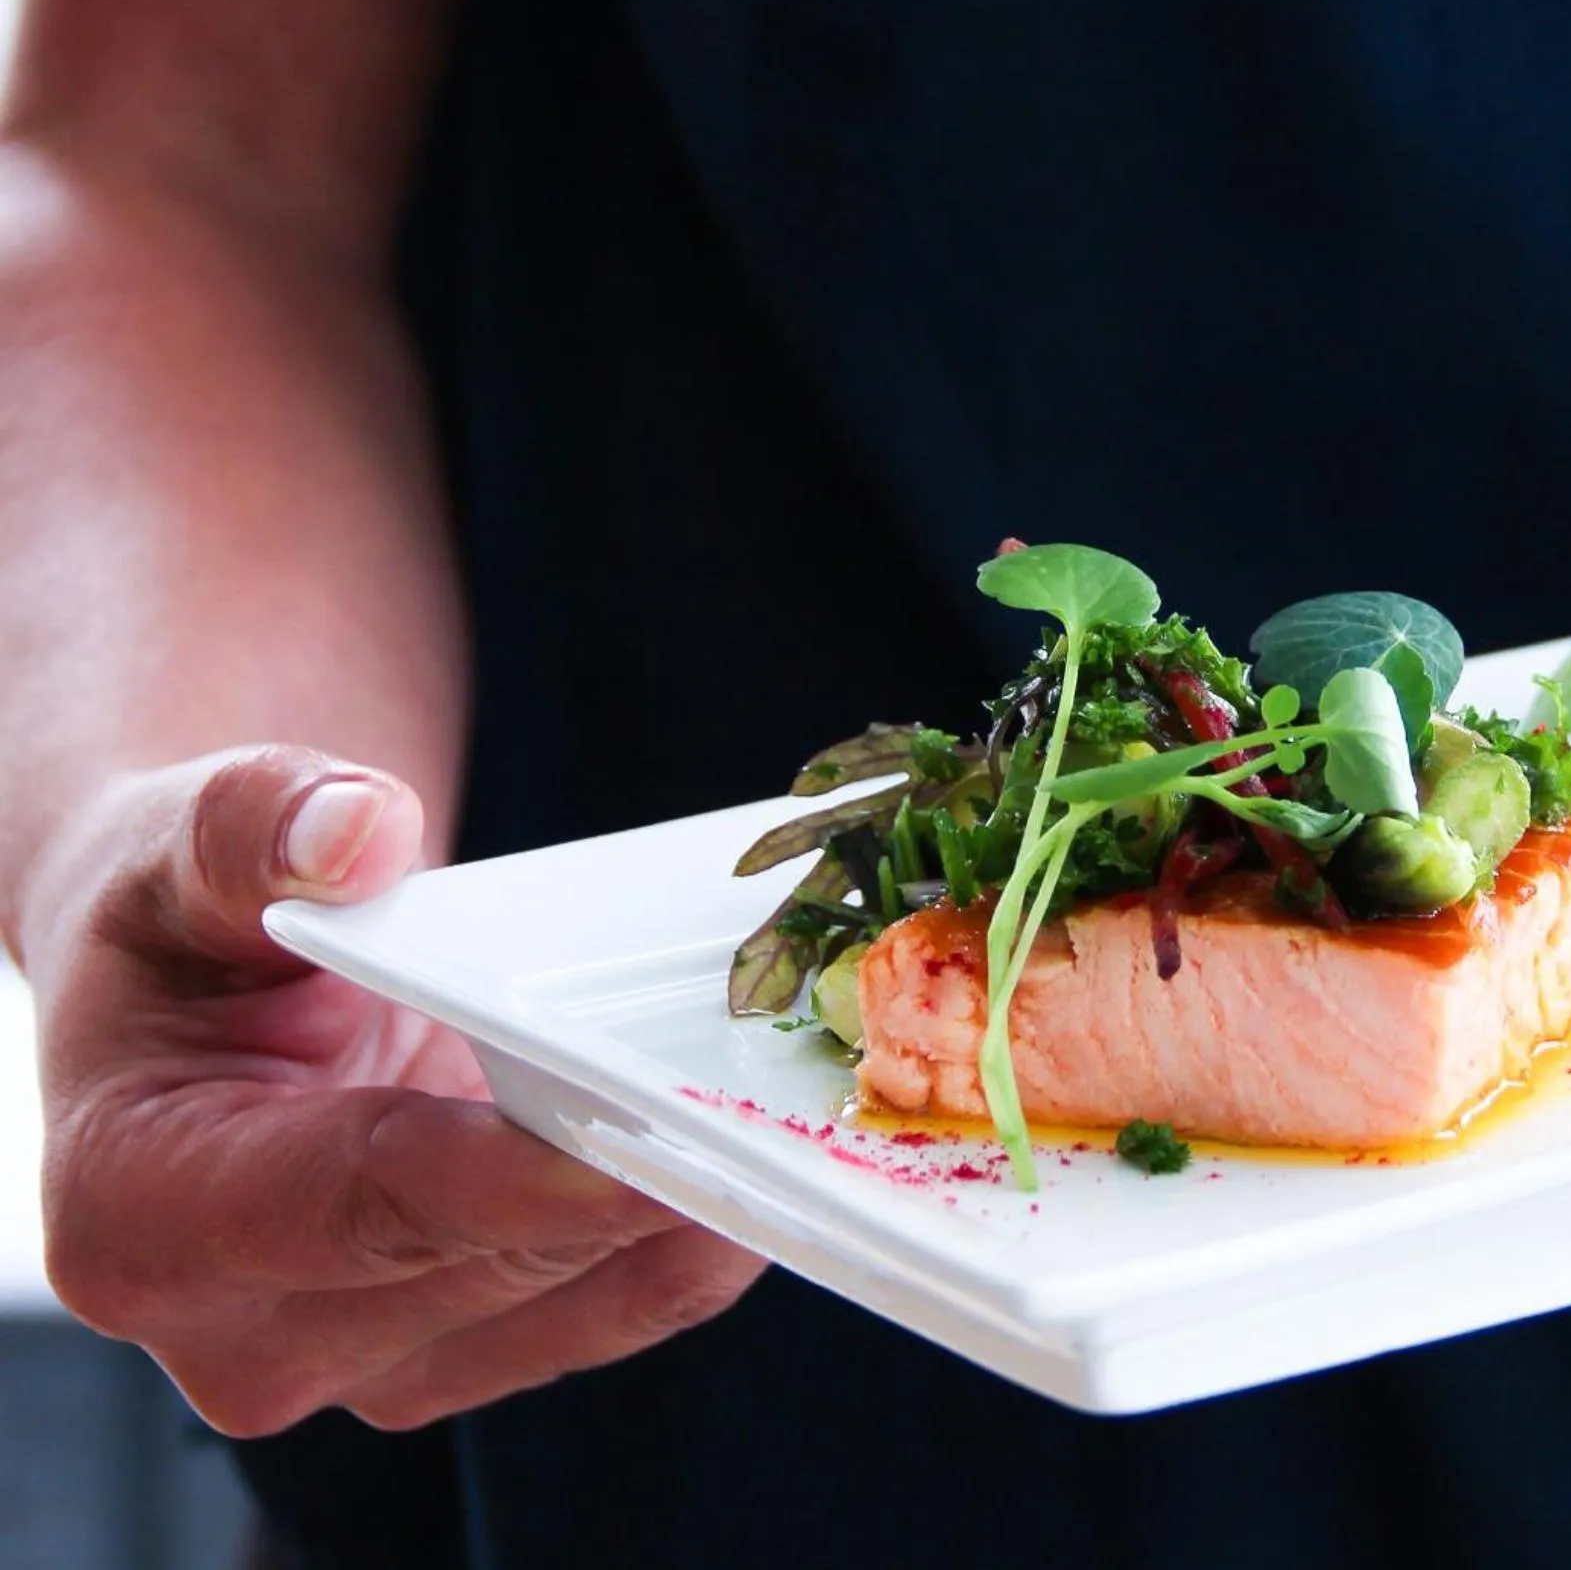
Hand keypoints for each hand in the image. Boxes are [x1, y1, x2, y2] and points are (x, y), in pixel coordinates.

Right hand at [22, 746, 763, 1434]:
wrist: (209, 1003)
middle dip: (647, 1172)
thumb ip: (247, 829)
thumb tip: (357, 836)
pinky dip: (699, 1225)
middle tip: (787, 1092)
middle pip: (502, 1259)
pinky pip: (619, 1302)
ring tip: (807, 1104)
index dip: (524, 1174)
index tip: (657, 1125)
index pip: (368, 1203)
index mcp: (146, 1218)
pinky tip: (772, 1139)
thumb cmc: (186, 928)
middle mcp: (252, 1329)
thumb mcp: (174, 847)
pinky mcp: (469, 1347)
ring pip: (585, 1299)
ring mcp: (372, 1358)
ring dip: (701, 1205)